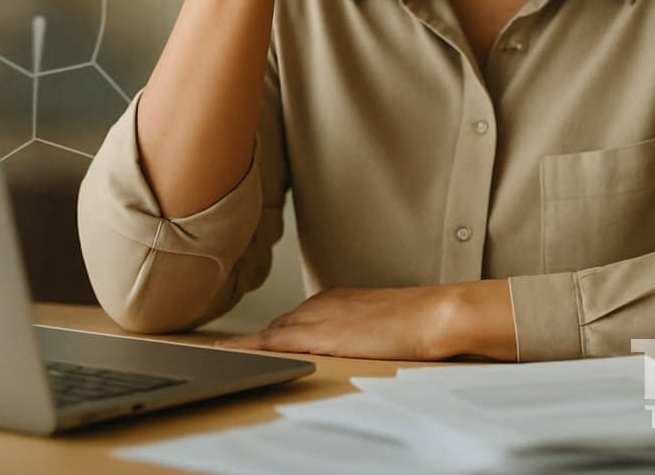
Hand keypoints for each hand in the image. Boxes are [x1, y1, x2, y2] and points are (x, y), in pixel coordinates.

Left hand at [213, 281, 517, 361]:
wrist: (433, 315)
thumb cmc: (418, 322)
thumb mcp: (381, 325)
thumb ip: (358, 332)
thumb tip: (352, 347)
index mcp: (336, 298)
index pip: (295, 320)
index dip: (275, 336)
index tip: (255, 345)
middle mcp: (321, 302)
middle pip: (278, 328)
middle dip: (259, 343)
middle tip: (230, 354)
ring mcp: (317, 316)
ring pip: (271, 333)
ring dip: (250, 346)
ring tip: (220, 356)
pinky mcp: (316, 334)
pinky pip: (269, 343)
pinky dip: (245, 348)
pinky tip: (224, 354)